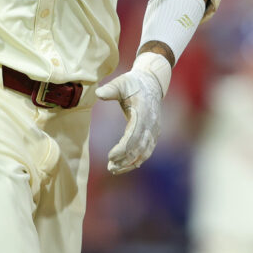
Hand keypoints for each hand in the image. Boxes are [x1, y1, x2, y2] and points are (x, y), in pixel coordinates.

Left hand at [95, 52, 170, 173]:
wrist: (152, 82)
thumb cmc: (134, 83)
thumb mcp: (122, 82)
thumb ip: (110, 89)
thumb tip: (98, 93)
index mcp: (143, 112)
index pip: (134, 136)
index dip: (123, 148)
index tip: (110, 156)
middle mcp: (151, 123)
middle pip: (139, 148)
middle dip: (125, 159)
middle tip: (110, 167)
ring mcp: (154, 129)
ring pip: (145, 152)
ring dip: (130, 163)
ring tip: (114, 169)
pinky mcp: (154, 133)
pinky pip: (147, 150)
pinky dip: (137, 160)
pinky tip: (125, 166)